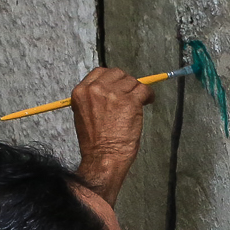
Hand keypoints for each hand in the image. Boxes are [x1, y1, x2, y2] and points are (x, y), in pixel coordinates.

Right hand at [71, 67, 151, 201]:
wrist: (102, 157)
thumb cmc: (94, 143)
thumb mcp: (83, 115)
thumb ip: (93, 99)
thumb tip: (112, 90)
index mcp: (81, 92)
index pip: (99, 72)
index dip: (112, 78)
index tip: (118, 86)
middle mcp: (96, 89)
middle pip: (117, 73)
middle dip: (126, 82)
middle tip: (131, 95)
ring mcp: (113, 94)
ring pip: (132, 81)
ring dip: (137, 90)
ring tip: (140, 102)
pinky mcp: (130, 101)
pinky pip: (144, 89)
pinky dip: (148, 95)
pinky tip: (148, 101)